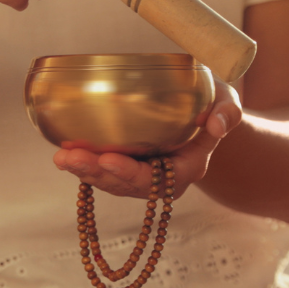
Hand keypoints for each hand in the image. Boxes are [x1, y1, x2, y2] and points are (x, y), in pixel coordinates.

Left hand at [52, 80, 241, 199]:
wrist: (205, 113)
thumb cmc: (214, 104)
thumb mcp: (227, 102)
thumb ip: (227, 112)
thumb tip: (217, 123)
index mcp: (188, 169)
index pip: (159, 180)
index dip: (131, 173)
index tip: (108, 159)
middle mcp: (163, 180)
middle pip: (127, 185)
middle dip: (97, 173)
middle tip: (69, 159)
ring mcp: (143, 176)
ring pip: (111, 182)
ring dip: (84, 172)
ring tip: (61, 157)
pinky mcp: (128, 166)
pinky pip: (104, 171)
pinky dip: (84, 164)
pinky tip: (63, 152)